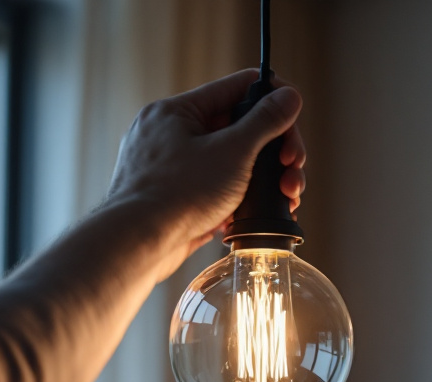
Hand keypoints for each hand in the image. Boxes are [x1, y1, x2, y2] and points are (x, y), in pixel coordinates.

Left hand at [105, 69, 305, 278]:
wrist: (139, 244)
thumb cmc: (176, 195)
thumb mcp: (233, 152)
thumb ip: (265, 121)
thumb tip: (289, 96)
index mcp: (178, 111)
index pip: (238, 87)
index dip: (272, 101)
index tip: (292, 123)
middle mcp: (170, 133)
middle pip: (238, 128)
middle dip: (273, 151)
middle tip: (292, 170)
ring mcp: (171, 166)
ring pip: (230, 161)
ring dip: (263, 178)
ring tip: (283, 197)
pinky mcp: (175, 196)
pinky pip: (216, 187)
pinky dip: (238, 198)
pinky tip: (251, 216)